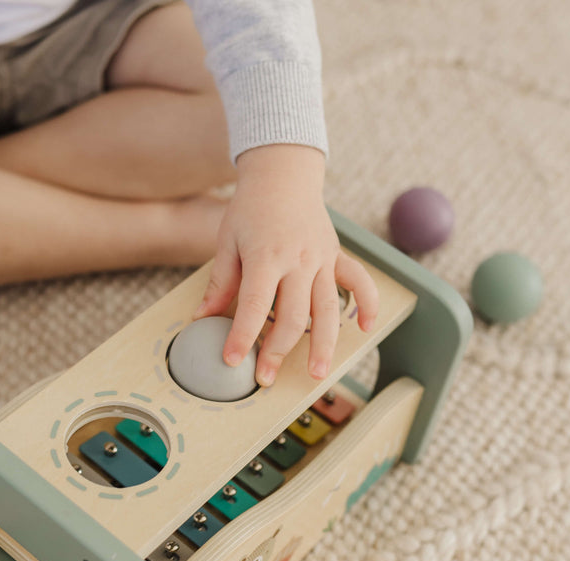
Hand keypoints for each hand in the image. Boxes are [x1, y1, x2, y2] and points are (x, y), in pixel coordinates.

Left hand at [194, 144, 378, 386]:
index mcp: (267, 256)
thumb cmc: (251, 208)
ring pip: (329, 309)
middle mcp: (299, 260)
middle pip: (294, 316)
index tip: (232, 360)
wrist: (283, 173)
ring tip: (316, 374)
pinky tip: (365, 328)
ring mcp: (322, 259)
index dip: (243, 335)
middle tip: (265, 378)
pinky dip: (367, 304)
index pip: (256, 304)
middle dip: (278, 351)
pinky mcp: (337, 256)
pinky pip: (360, 281)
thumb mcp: (227, 241)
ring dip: (324, 345)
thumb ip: (220, 283)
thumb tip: (202, 318)